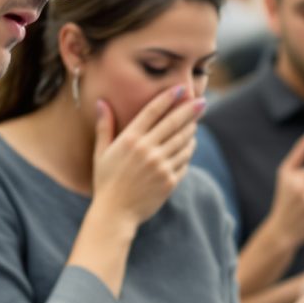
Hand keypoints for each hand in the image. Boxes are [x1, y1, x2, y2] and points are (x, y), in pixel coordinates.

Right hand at [91, 87, 203, 226]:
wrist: (115, 213)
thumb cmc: (106, 181)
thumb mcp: (101, 153)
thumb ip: (105, 126)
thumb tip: (102, 102)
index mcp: (129, 140)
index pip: (153, 112)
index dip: (168, 98)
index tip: (181, 88)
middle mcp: (147, 150)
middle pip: (174, 123)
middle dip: (190, 110)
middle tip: (202, 101)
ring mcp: (160, 165)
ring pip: (183, 141)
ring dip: (191, 130)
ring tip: (195, 122)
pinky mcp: (170, 180)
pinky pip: (185, 160)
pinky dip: (189, 150)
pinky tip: (190, 144)